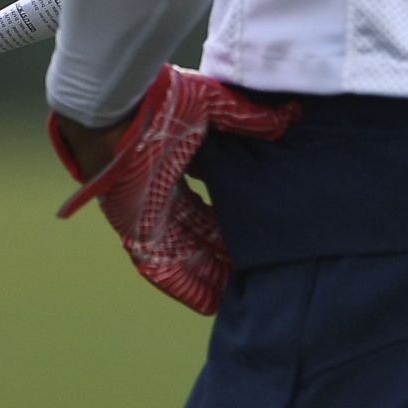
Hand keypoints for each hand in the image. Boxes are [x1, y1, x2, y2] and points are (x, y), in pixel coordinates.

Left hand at [48, 68, 298, 315]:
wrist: (116, 112)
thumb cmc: (159, 102)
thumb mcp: (213, 107)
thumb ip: (248, 117)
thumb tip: (291, 116)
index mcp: (175, 167)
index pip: (205, 205)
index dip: (228, 222)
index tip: (255, 234)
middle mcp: (160, 196)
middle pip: (197, 235)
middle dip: (224, 254)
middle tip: (257, 273)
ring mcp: (146, 216)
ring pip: (184, 256)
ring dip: (210, 276)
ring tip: (242, 298)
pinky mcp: (135, 231)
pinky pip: (161, 268)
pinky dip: (185, 286)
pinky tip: (210, 304)